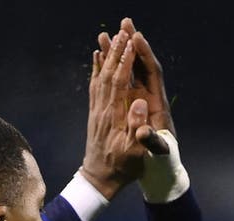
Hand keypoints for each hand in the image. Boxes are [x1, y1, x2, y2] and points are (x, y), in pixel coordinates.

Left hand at [80, 29, 152, 199]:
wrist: (99, 178)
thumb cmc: (122, 168)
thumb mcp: (134, 154)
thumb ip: (138, 130)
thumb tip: (139, 103)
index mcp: (115, 117)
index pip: (120, 82)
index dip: (125, 61)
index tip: (132, 42)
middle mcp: (103, 109)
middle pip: (108, 73)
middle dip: (116, 50)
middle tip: (122, 29)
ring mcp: (97, 110)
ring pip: (100, 76)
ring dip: (106, 55)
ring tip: (110, 35)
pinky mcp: (94, 113)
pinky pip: (94, 85)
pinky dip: (96, 68)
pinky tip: (97, 56)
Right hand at [97, 18, 172, 154]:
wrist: (156, 171)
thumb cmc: (158, 164)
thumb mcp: (157, 155)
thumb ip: (151, 141)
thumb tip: (144, 127)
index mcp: (158, 106)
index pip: (153, 73)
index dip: (146, 56)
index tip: (137, 38)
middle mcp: (150, 99)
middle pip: (142, 65)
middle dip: (133, 44)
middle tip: (125, 22)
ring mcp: (139, 102)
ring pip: (129, 71)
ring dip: (119, 52)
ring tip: (106, 34)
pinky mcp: (129, 107)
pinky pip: (120, 82)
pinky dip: (111, 68)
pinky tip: (99, 58)